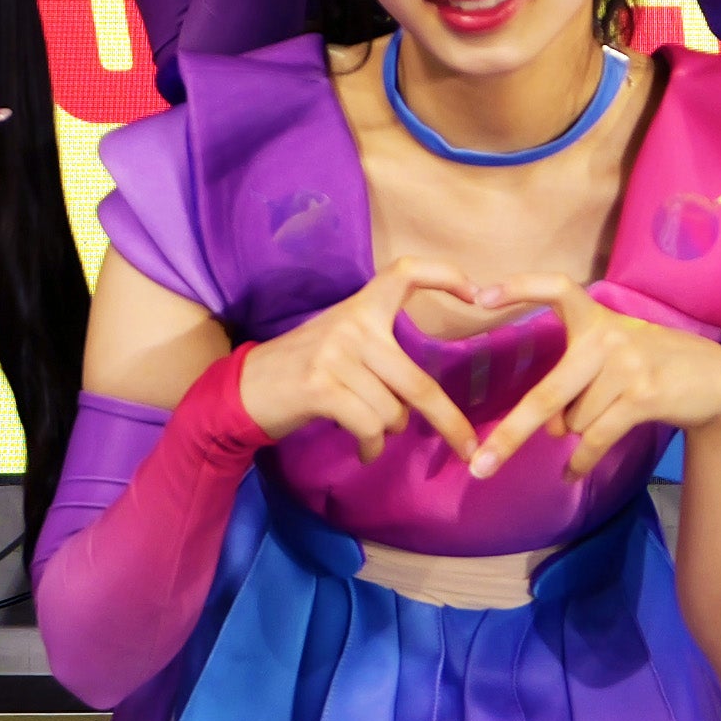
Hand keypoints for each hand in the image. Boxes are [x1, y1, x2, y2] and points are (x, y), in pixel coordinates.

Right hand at [236, 257, 483, 463]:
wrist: (242, 390)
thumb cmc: (299, 371)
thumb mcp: (339, 343)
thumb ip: (379, 349)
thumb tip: (428, 396)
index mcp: (359, 308)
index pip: (405, 272)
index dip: (445, 275)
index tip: (478, 293)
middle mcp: (351, 325)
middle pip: (419, 383)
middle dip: (449, 422)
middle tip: (467, 448)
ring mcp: (335, 355)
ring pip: (393, 413)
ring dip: (387, 434)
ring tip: (369, 433)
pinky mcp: (321, 387)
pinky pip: (370, 427)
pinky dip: (371, 447)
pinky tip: (363, 448)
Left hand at [463, 273, 720, 479]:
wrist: (716, 380)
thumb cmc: (652, 366)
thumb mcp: (614, 356)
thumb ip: (576, 382)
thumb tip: (552, 428)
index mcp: (596, 319)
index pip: (557, 288)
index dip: (520, 288)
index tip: (481, 297)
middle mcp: (608, 337)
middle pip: (546, 396)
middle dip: (510, 436)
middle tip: (479, 466)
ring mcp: (626, 366)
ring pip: (575, 423)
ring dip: (581, 434)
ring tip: (607, 418)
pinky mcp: (643, 395)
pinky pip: (596, 438)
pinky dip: (581, 462)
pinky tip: (570, 474)